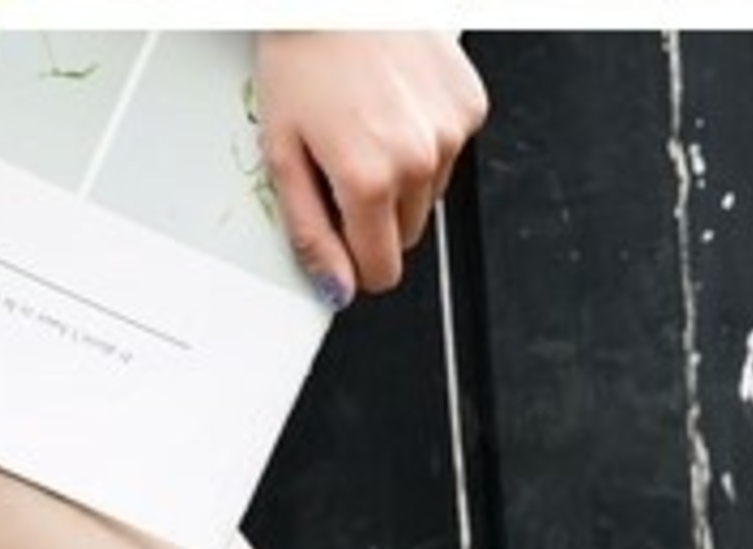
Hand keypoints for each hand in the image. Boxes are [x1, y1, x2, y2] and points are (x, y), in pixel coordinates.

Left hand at [254, 32, 488, 305]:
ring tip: (367, 128)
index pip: (382, 271)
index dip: (358, 263)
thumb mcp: (284, 154)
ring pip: (427, 197)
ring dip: (401, 179)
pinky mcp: (468, 106)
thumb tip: (336, 288)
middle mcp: (419, 158)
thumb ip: (310, 233)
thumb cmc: (303, 55)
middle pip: (407, 237)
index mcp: (370, 179)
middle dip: (376, 219)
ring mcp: (450, 132)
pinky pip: (448, 154)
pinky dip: (423, 141)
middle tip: (344, 167)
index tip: (342, 238)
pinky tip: (395, 107)